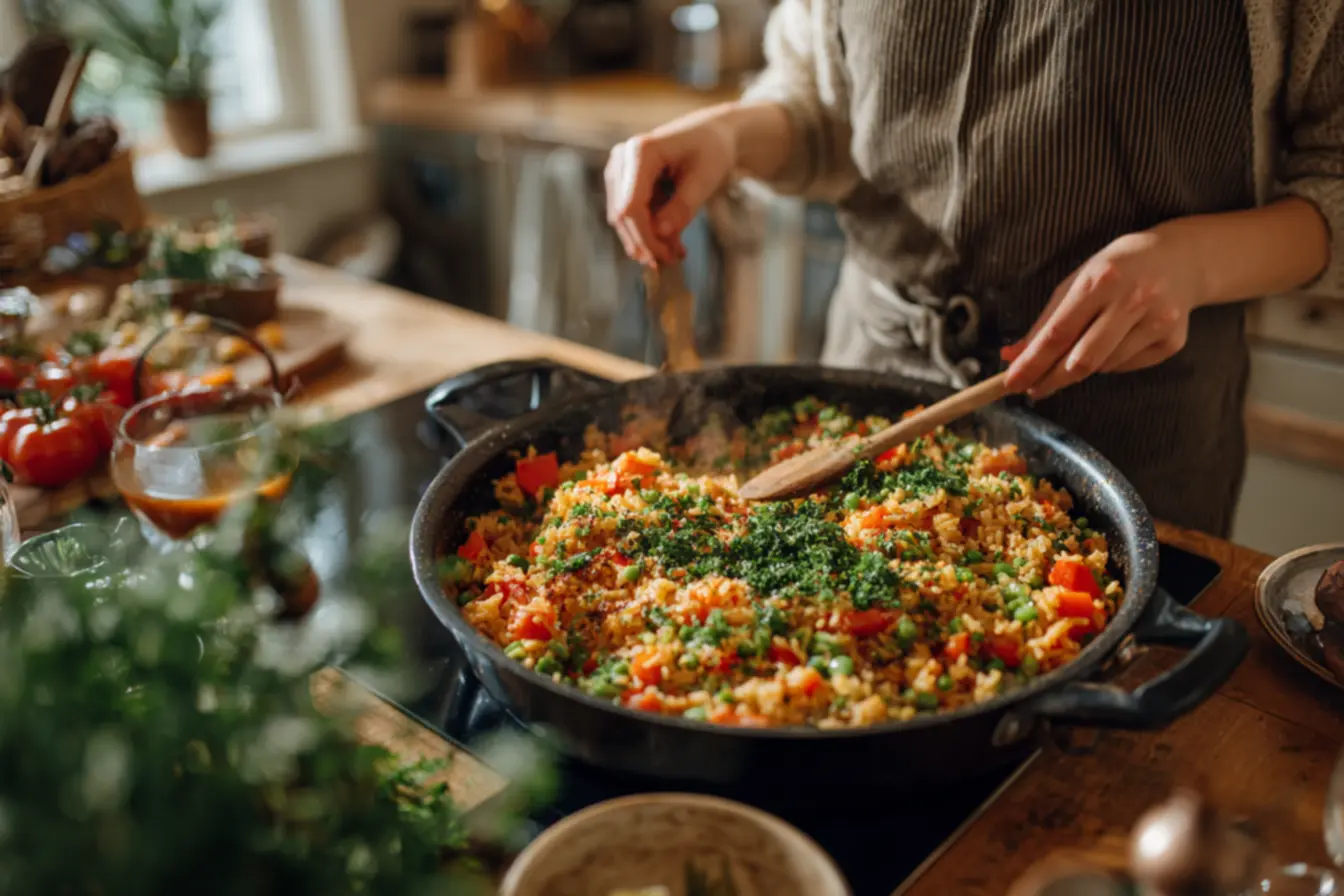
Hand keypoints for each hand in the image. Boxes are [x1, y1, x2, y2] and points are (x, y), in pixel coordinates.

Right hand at [604, 109, 737, 266]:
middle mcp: (623, 159)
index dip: (644, 237)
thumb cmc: (712, 150)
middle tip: (672, 261)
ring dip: (648, 240)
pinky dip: (650, 232)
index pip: (631, 206)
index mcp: (641, 151)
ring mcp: (620, 171)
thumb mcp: (705, 179)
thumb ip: (682, 208)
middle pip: (623, 215)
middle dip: (645, 243)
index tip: (664, 259)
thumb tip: (660, 234)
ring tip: (677, 252)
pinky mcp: (624, 184)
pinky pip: (632, 215)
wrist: (711, 135)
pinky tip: (673, 243)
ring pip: (624, 219)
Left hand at [1001, 228, 1208, 398]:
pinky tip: (1117, 340)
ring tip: (1086, 344)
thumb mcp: (1077, 282)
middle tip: (1033, 390)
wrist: (1181, 260)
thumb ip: (1045, 321)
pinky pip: (1126, 367)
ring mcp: (1157, 321)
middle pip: (1082, 360)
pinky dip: (1109, 363)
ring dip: (1082, 367)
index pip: (1058, 333)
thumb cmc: (1117, 270)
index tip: (1010, 383)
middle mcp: (1132, 300)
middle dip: (1051, 380)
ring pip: (1103, 367)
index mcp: (1100, 280)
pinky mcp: (1172, 340)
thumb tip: (1012, 356)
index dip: (1032, 363)